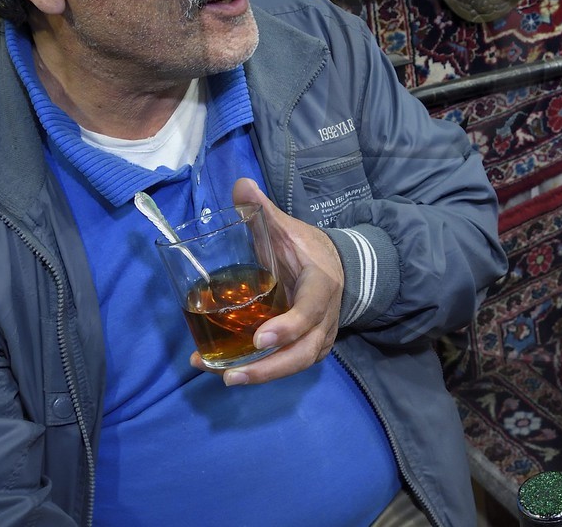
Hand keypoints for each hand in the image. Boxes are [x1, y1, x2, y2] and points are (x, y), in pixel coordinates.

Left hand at [202, 177, 343, 385]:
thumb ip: (263, 211)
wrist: (339, 266)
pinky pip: (289, 365)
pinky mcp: (310, 347)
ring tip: (222, 376)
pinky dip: (261, 372)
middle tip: (230, 375)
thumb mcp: (288, 228)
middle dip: (268, 369)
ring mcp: (320, 336)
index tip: (260, 338)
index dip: (288, 327)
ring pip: (296, 364)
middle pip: (303, 353)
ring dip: (260, 375)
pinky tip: (228, 370)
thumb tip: (240, 185)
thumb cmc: (307, 249)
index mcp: (321, 284)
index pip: (311, 310)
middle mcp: (325, 317)